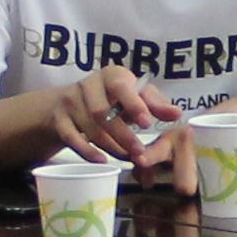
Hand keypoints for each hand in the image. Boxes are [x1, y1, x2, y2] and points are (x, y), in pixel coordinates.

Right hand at [46, 64, 182, 170]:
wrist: (71, 101)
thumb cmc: (112, 98)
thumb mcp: (135, 97)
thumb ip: (155, 105)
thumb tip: (177, 114)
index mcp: (111, 75)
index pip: (120, 86)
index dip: (134, 104)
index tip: (147, 123)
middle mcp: (88, 85)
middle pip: (102, 112)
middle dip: (123, 134)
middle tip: (140, 152)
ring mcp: (71, 102)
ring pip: (89, 127)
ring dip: (110, 146)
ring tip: (128, 158)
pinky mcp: (59, 119)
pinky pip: (71, 138)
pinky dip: (87, 151)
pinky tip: (102, 160)